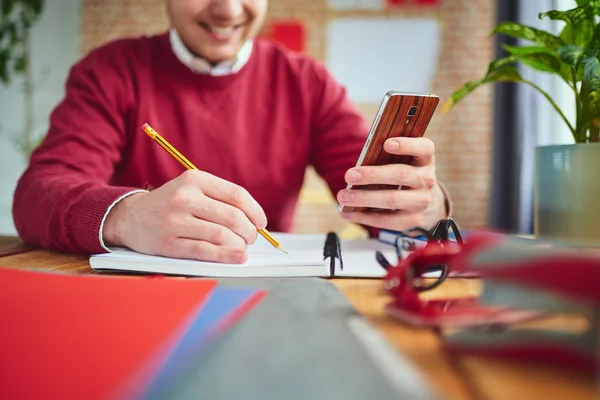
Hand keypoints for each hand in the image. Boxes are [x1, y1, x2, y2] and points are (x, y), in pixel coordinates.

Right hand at [103, 170, 266, 262]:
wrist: (129, 216)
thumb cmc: (170, 204)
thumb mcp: (191, 188)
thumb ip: (219, 199)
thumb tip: (254, 220)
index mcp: (194, 179)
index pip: (236, 195)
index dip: (255, 211)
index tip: (261, 223)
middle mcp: (184, 198)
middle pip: (232, 217)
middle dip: (249, 231)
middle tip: (250, 238)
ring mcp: (175, 221)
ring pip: (221, 235)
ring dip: (239, 245)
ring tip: (242, 248)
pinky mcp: (168, 243)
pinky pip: (204, 251)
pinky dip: (226, 256)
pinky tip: (237, 257)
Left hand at [337, 137, 445, 230]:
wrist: (427, 203)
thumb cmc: (405, 174)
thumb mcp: (404, 161)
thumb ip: (387, 157)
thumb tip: (358, 165)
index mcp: (425, 159)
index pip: (424, 148)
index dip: (406, 145)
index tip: (386, 144)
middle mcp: (426, 179)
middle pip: (400, 175)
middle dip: (372, 175)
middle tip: (349, 175)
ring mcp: (421, 201)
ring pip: (392, 200)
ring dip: (364, 198)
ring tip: (343, 196)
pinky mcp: (412, 220)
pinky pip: (386, 220)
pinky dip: (363, 217)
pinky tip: (346, 212)